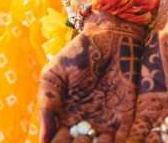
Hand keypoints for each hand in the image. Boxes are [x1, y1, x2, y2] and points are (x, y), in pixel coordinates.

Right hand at [38, 12, 144, 142]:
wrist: (109, 36)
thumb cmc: (78, 53)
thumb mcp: (54, 75)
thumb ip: (48, 104)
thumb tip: (43, 139)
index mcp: (66, 117)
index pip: (59, 142)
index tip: (61, 135)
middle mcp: (85, 123)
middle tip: (77, 136)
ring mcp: (105, 121)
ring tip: (90, 136)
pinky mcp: (124, 115)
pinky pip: (121, 138)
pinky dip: (114, 142)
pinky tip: (107, 135)